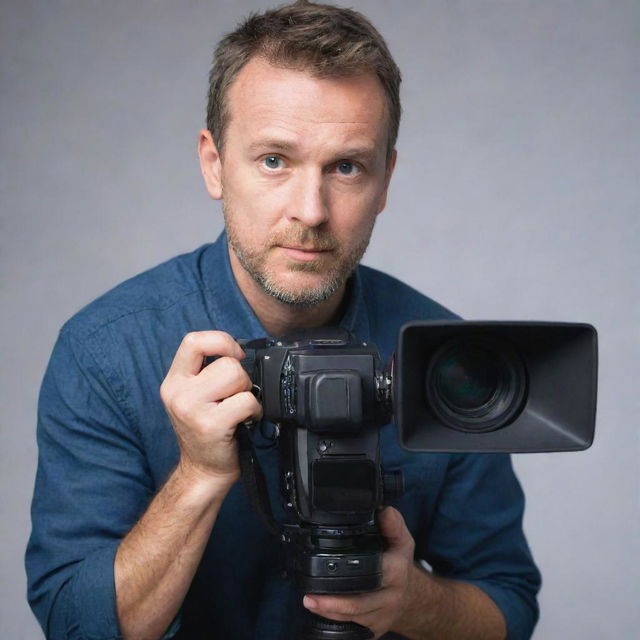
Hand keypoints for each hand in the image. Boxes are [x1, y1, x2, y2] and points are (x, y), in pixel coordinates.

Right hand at [160, 331, 261, 485]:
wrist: (202, 472)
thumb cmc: (205, 432)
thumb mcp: (195, 397)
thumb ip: (207, 372)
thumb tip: (239, 351)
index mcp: (174, 381)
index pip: (194, 341)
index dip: (221, 341)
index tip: (235, 355)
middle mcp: (178, 392)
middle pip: (226, 361)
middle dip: (241, 378)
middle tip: (234, 397)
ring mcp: (192, 409)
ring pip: (237, 376)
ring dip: (247, 393)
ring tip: (238, 409)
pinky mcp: (210, 425)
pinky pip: (246, 401)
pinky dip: (254, 410)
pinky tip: (246, 421)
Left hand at [303, 507, 415, 638]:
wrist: (414, 598)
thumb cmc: (400, 564)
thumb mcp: (402, 540)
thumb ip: (393, 524)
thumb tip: (382, 510)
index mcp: (395, 573)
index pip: (373, 571)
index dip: (349, 571)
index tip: (327, 565)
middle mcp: (389, 597)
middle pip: (357, 604)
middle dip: (331, 603)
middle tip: (308, 596)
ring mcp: (381, 616)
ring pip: (352, 617)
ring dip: (328, 611)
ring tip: (309, 601)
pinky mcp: (375, 629)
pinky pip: (353, 626)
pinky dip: (335, 619)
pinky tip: (321, 612)